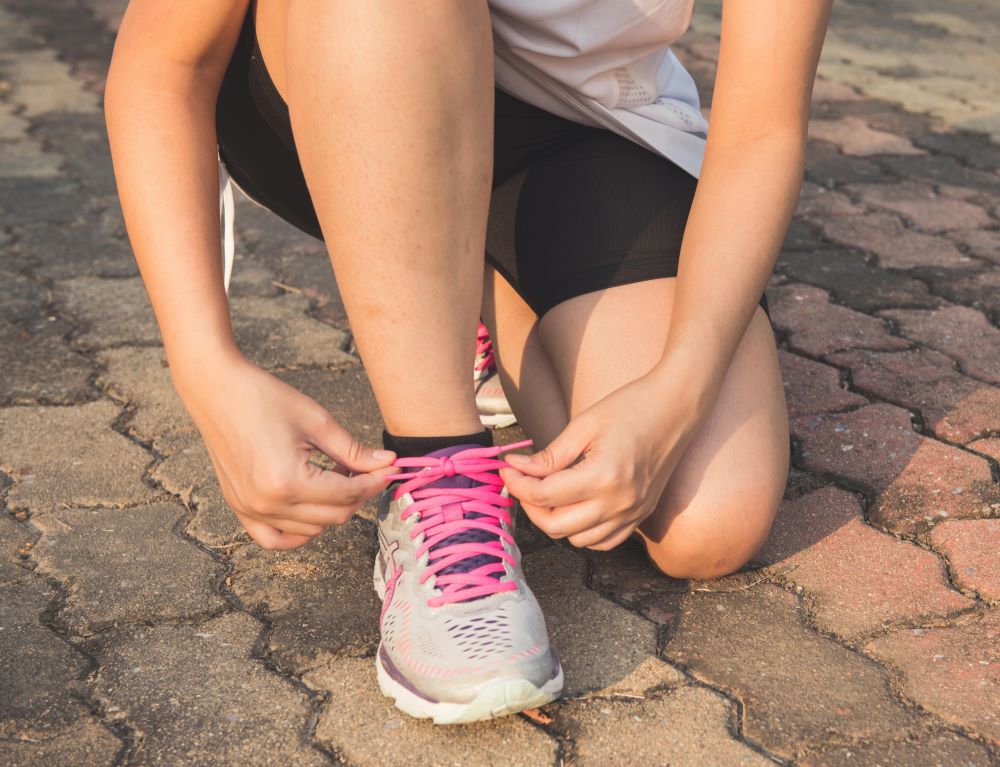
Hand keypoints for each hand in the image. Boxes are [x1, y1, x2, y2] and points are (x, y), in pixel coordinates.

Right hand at [174, 351, 396, 549]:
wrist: (217, 390)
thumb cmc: (264, 398)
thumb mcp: (317, 421)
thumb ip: (354, 451)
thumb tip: (388, 464)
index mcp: (288, 481)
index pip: (347, 494)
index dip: (374, 482)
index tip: (390, 469)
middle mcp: (267, 504)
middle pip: (334, 516)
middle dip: (358, 494)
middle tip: (366, 469)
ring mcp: (250, 510)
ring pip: (311, 529)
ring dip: (332, 509)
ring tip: (334, 476)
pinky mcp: (240, 508)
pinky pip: (275, 539)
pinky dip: (299, 532)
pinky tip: (313, 510)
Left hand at [499, 372, 710, 550]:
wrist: (677, 407)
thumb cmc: (630, 407)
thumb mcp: (584, 425)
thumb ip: (549, 455)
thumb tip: (516, 467)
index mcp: (603, 477)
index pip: (544, 496)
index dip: (517, 483)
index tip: (507, 468)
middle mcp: (619, 503)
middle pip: (556, 526)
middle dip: (530, 506)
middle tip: (522, 481)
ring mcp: (633, 514)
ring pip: (577, 540)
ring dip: (555, 520)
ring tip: (547, 492)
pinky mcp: (640, 516)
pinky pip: (603, 542)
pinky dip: (582, 532)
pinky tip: (574, 507)